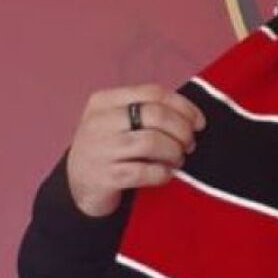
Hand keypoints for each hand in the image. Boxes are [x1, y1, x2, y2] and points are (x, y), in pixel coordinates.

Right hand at [66, 84, 206, 216]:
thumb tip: (193, 117)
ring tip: (177, 160)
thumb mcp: (118, 122)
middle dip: (182, 131)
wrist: (79, 185)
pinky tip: (165, 174)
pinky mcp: (105, 177)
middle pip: (156, 115)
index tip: (199, 122)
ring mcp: (100, 149)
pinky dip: (163, 173)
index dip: (183, 106)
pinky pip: (145, 172)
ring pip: (152, 142)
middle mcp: (99, 121)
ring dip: (174, 152)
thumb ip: (147, 112)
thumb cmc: (109, 149)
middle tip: (189, 145)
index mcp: (104, 101)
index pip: (153, 92)